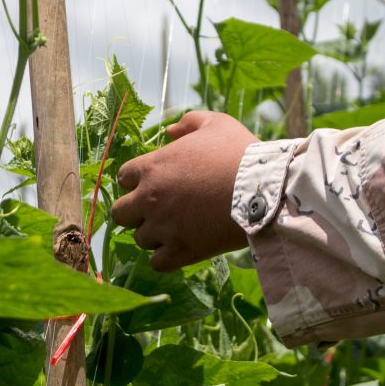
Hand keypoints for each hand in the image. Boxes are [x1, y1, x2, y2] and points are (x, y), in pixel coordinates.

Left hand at [110, 111, 256, 271]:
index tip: (154, 184)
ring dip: (153, 235)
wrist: (265, 189)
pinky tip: (179, 248)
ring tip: (174, 229)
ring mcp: (163, 227)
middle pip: (120, 212)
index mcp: (152, 167)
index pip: (123, 178)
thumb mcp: (216, 123)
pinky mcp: (181, 250)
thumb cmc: (240, 153)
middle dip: (135, 211)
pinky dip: (165, 258)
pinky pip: (157, 263)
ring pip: (139, 239)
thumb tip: (170, 130)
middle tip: (158, 210)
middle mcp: (150, 198)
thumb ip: (189, 122)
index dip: (137, 181)